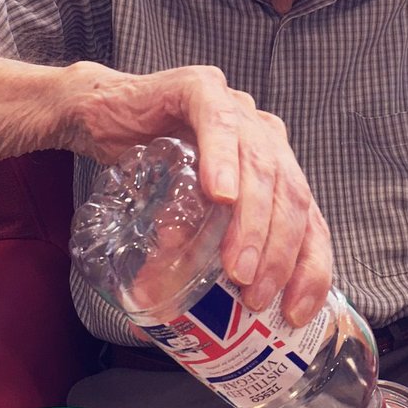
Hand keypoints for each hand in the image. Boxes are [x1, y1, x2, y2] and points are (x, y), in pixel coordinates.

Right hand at [60, 62, 331, 324]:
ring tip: (237, 266)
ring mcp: (237, 108)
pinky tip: (219, 194)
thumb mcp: (187, 219)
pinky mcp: (200, 87)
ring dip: (253, 222)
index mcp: (277, 168)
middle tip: (253, 294)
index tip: (293, 313)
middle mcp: (267, 136)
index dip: (310, 269)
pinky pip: (217, 124)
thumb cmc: (149, 168)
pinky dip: (222, 160)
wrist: (97, 119)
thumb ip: (207, 252)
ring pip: (262, 166)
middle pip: (292, 196)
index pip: (311, 221)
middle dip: (280, 253)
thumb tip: (211, 319)